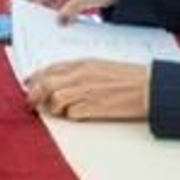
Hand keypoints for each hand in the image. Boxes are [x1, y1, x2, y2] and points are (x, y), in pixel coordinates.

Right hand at [15, 0, 121, 21]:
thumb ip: (70, 9)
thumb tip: (59, 21)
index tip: (12, 8)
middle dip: (31, 8)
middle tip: (24, 23)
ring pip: (46, 2)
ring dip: (43, 14)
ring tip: (39, 28)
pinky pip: (57, 7)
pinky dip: (55, 16)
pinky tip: (55, 26)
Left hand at [25, 59, 149, 120]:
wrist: (149, 88)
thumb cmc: (128, 77)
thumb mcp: (101, 66)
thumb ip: (80, 71)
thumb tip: (60, 80)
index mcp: (83, 63)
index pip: (50, 68)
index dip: (36, 78)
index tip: (30, 85)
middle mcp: (81, 75)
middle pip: (47, 83)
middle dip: (35, 94)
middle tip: (32, 103)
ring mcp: (86, 91)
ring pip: (55, 99)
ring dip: (52, 108)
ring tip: (57, 111)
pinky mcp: (93, 108)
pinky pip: (71, 114)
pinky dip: (69, 116)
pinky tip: (76, 115)